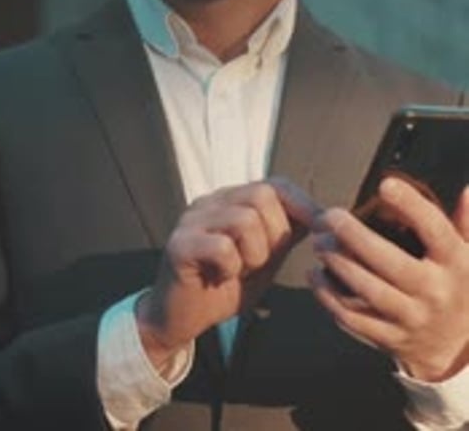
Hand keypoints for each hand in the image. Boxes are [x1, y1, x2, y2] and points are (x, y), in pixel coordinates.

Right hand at [137, 178, 317, 370]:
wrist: (179, 319)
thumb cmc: (225, 287)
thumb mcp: (265, 259)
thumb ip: (286, 236)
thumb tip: (324, 218)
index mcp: (233, 200)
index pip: (275, 184)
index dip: (303, 204)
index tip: (322, 230)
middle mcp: (212, 202)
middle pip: (261, 195)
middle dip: (275, 233)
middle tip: (260, 262)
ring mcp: (192, 220)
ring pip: (244, 219)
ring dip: (254, 253)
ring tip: (241, 270)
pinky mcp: (179, 245)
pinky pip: (221, 247)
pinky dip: (231, 266)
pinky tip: (221, 277)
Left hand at [308, 178, 468, 381]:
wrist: (455, 349)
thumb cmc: (457, 286)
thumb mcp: (468, 255)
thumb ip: (465, 223)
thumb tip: (467, 190)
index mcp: (455, 264)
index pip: (435, 230)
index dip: (411, 206)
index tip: (384, 184)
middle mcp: (434, 291)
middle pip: (390, 261)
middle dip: (354, 236)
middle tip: (330, 216)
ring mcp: (412, 318)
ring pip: (368, 291)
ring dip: (338, 264)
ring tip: (319, 242)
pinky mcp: (391, 338)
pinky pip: (355, 317)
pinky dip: (330, 297)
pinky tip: (316, 275)